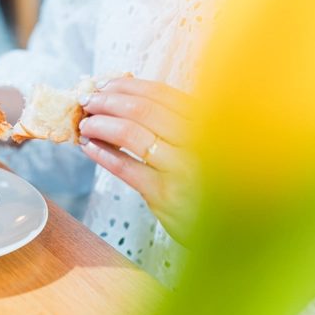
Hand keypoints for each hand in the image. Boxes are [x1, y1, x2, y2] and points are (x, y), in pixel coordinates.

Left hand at [78, 78, 198, 244]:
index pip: (160, 93)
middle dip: (107, 102)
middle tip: (86, 101)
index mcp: (207, 121)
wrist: (228, 228)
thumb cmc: (206, 181)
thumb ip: (173, 124)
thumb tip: (122, 101)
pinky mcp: (165, 194)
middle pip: (141, 109)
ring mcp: (182, 168)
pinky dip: (102, 154)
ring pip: (130, 134)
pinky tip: (89, 147)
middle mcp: (198, 140)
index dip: (126, 86)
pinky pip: (125, 167)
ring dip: (100, 125)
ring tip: (85, 125)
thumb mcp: (200, 146)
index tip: (103, 85)